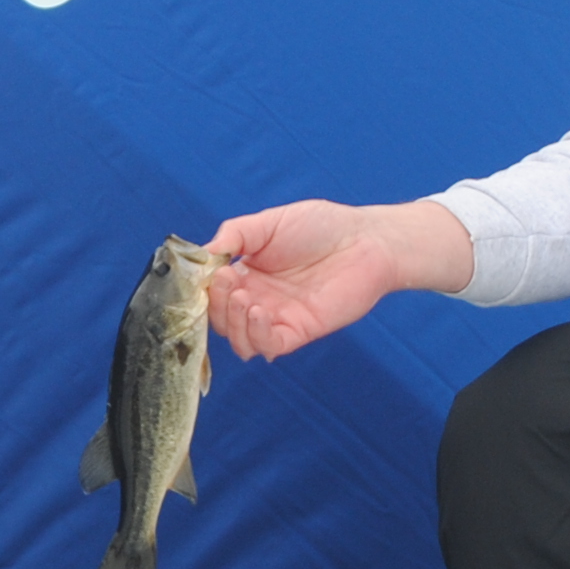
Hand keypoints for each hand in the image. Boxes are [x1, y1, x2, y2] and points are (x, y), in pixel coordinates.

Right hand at [203, 199, 476, 360]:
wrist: (366, 239)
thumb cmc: (322, 226)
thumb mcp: (268, 222)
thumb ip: (233, 235)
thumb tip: (203, 255)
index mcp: (248, 274)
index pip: (213, 293)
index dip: (205, 288)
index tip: (209, 273)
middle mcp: (259, 299)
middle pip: (220, 319)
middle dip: (217, 305)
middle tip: (230, 282)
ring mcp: (278, 318)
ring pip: (240, 340)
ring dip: (232, 323)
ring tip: (246, 299)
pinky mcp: (299, 331)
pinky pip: (268, 346)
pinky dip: (256, 334)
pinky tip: (260, 311)